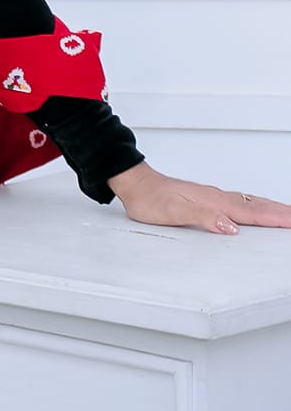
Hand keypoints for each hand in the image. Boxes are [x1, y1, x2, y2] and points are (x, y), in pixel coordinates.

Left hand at [108, 161, 290, 234]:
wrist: (135, 183)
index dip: (273, 218)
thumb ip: (203, 218)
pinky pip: (237, 202)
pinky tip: (254, 209)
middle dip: (279, 211)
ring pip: (248, 202)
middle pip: (254, 205)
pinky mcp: (205, 199)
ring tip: (285, 213)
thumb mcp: (173, 213)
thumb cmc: (150, 198)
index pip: (249, 212)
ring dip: (269, 208)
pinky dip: (253, 206)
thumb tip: (231, 227)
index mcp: (212, 201)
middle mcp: (215, 197)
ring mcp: (211, 196)